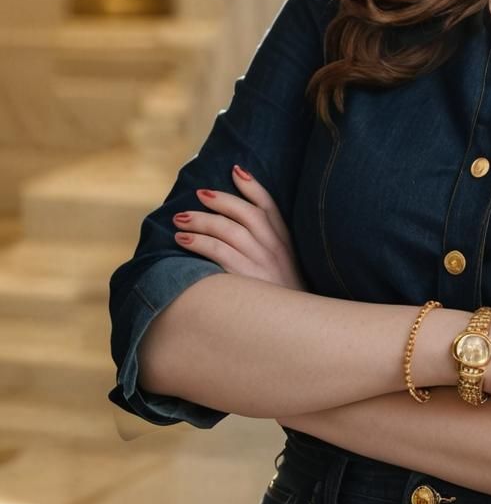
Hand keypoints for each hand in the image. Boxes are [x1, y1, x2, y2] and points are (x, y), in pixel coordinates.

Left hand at [172, 164, 307, 290]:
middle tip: (199, 194)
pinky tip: (182, 240)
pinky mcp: (246, 280)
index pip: (270, 207)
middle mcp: (275, 250)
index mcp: (287, 244)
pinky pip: (218, 253)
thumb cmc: (285, 303)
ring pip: (228, 230)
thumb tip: (240, 232)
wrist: (297, 333)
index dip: (253, 186)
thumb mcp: (286, 271)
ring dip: (202, 220)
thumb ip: (270, 250)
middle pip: (246, 214)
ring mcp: (262, 264)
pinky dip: (198, 242)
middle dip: (221, 200)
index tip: (236, 170)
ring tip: (181, 219)